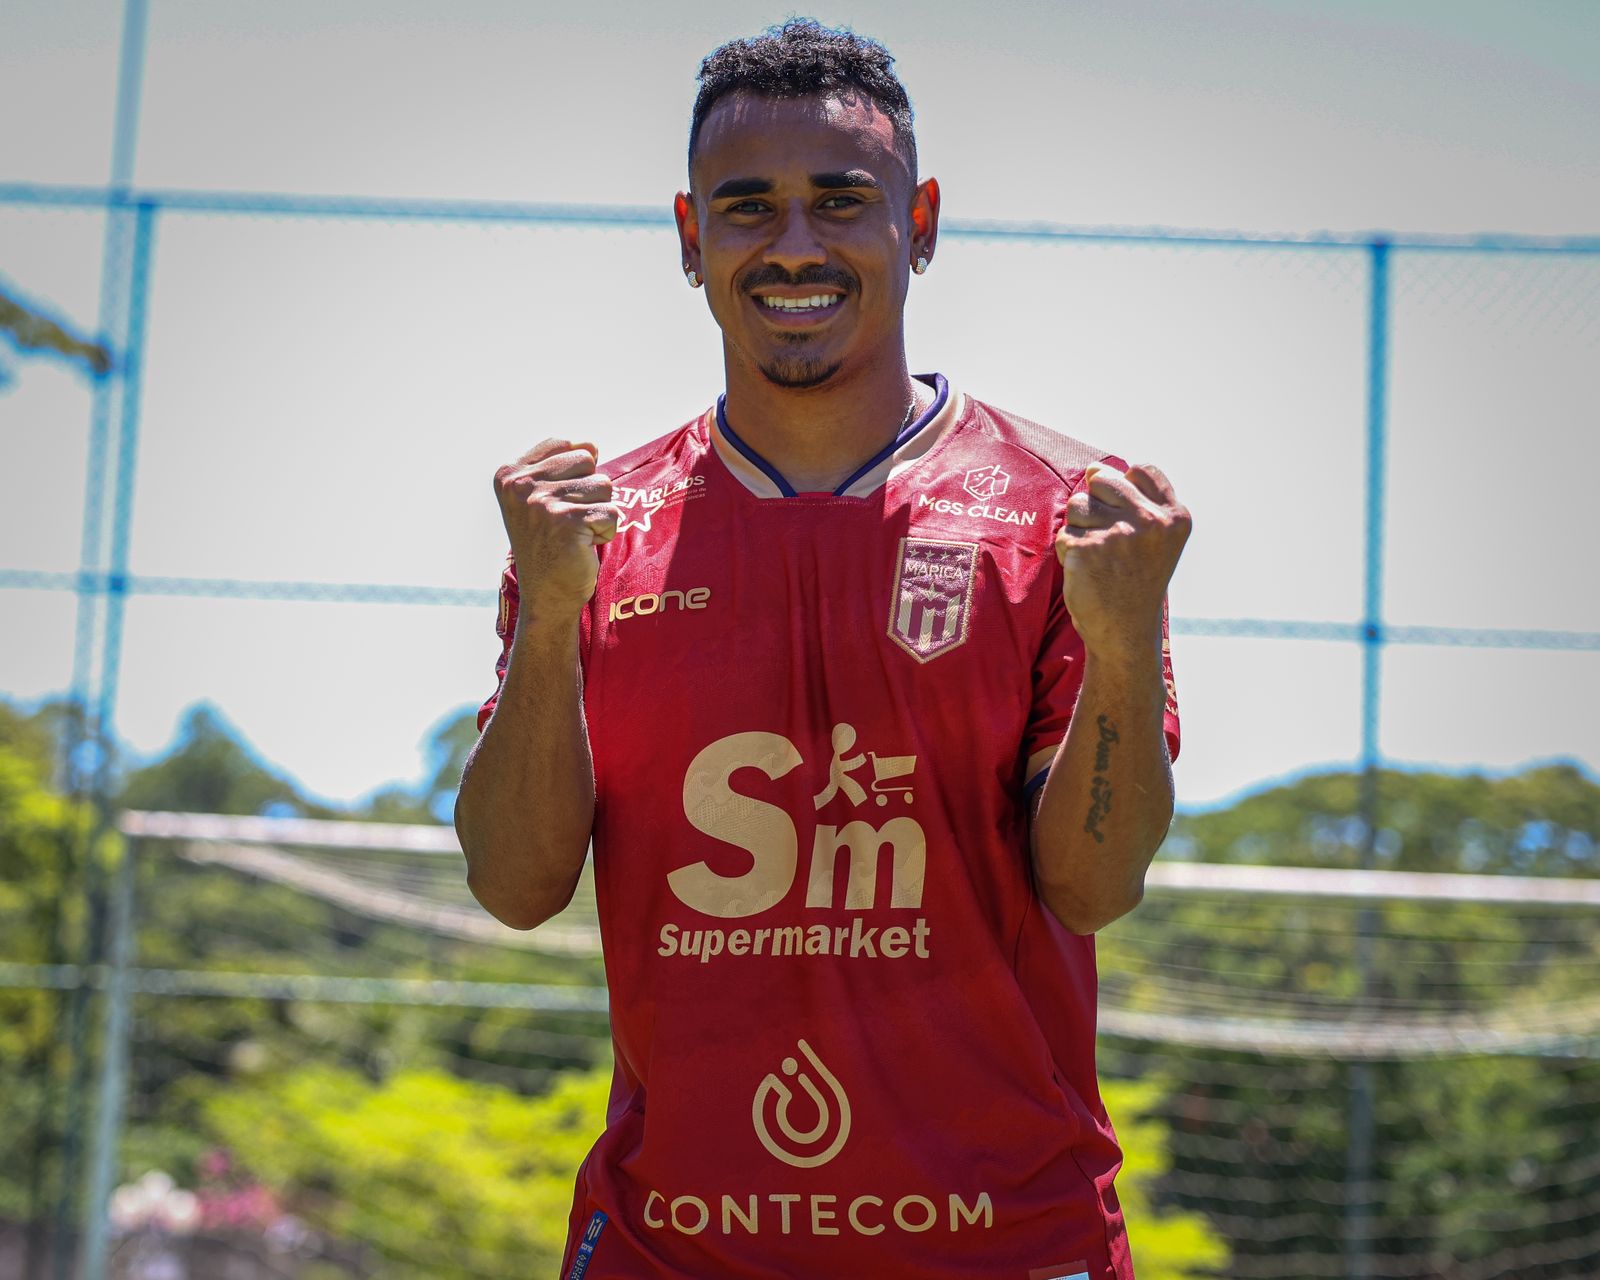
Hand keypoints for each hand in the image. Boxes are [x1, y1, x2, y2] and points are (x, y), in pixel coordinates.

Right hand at [493, 438, 616, 623]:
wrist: (546, 595)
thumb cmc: (550, 544)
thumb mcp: (544, 497)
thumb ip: (563, 465)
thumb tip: (592, 445)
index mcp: (510, 474)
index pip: (566, 445)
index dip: (574, 475)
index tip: (556, 506)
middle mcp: (520, 485)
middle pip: (588, 461)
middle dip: (589, 493)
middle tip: (568, 522)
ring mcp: (541, 503)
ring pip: (604, 485)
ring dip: (598, 512)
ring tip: (576, 534)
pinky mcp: (566, 522)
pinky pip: (612, 513)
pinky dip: (605, 532)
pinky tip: (583, 546)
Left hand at [1055, 462, 1190, 659]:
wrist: (1124, 633)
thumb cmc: (1136, 583)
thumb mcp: (1155, 540)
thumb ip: (1134, 500)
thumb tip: (1094, 470)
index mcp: (1174, 517)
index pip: (1142, 470)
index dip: (1124, 488)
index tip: (1127, 518)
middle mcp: (1150, 521)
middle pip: (1103, 481)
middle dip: (1096, 506)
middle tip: (1110, 544)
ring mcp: (1118, 534)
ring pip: (1078, 505)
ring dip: (1080, 530)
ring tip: (1099, 559)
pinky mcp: (1086, 549)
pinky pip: (1064, 535)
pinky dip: (1068, 553)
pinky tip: (1087, 573)